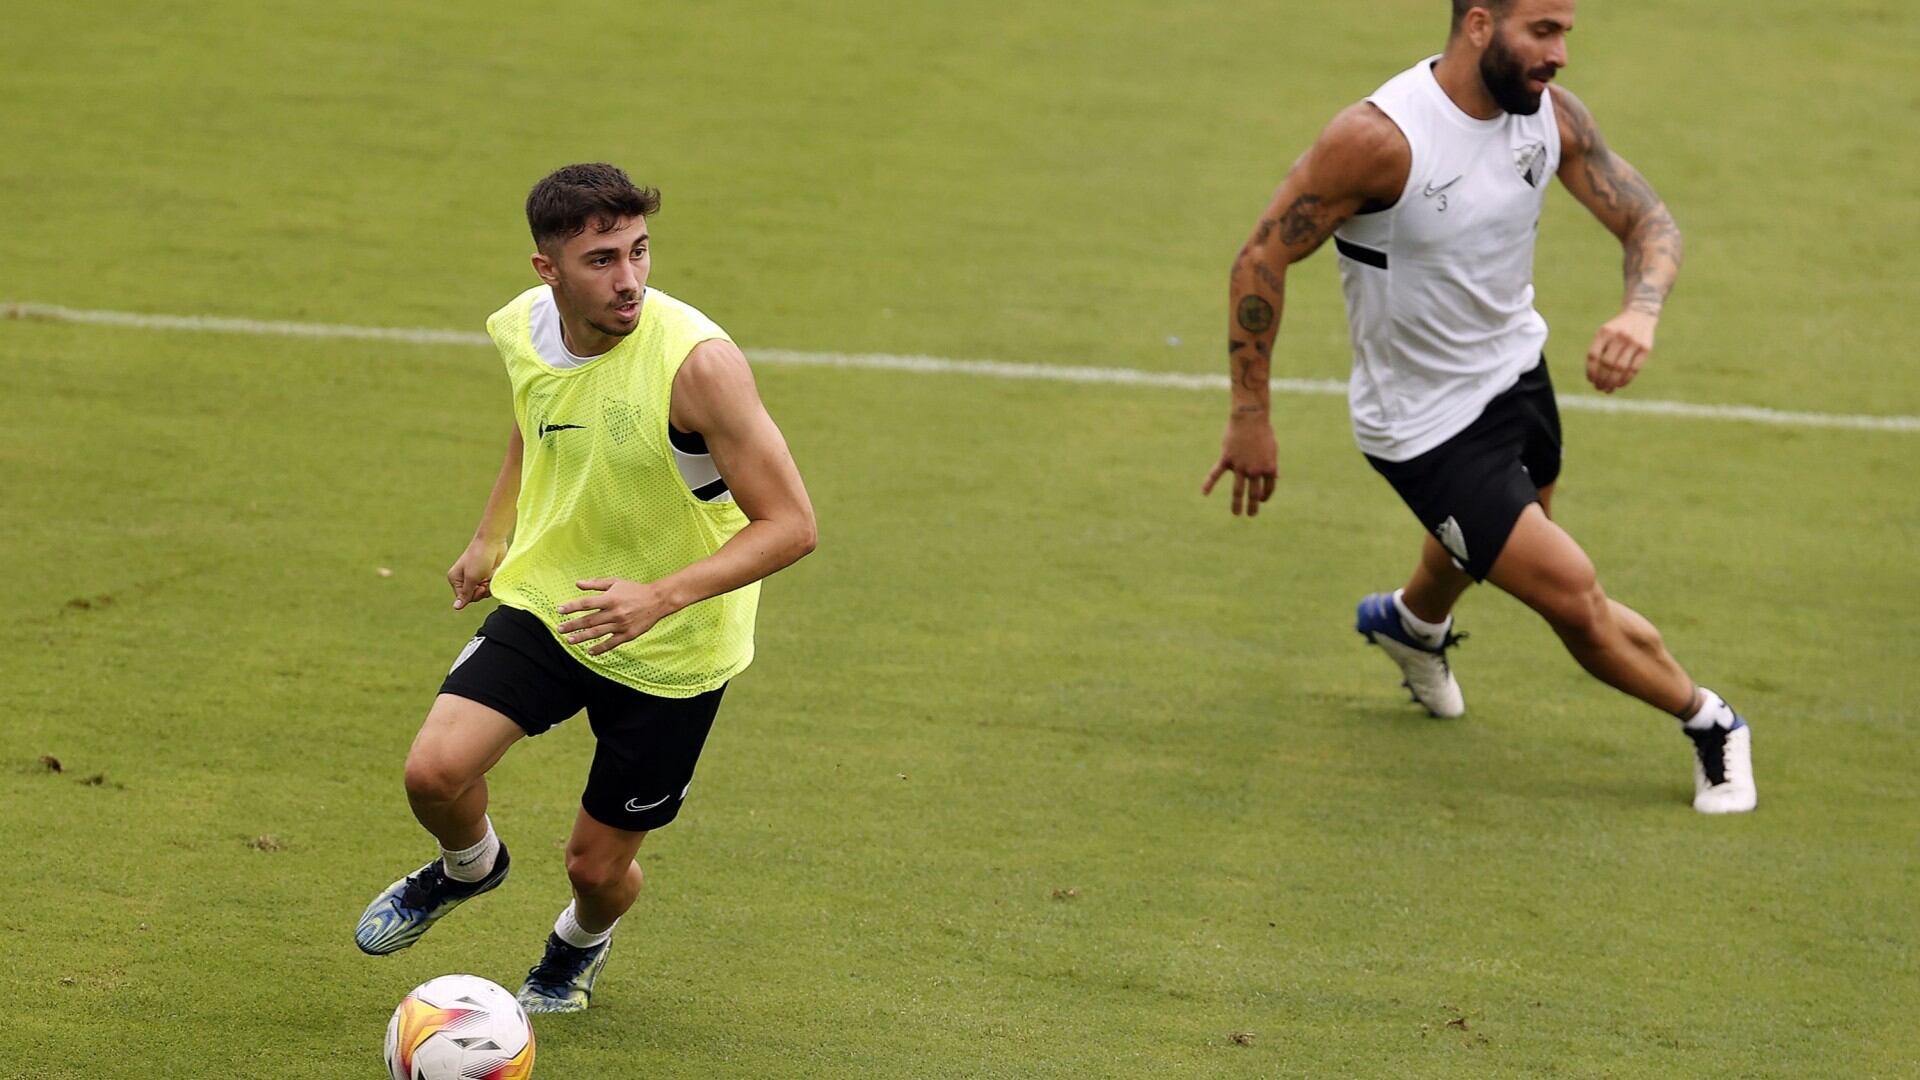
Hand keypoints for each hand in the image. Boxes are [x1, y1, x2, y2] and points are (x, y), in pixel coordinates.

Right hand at [447, 537, 507, 609]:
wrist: (492, 541)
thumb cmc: (479, 558)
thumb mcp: (471, 578)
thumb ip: (465, 594)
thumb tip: (456, 607)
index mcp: (455, 579)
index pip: (464, 598)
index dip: (473, 595)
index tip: (479, 586)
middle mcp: (464, 579)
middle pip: (473, 597)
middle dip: (482, 591)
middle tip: (485, 581)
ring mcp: (476, 577)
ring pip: (483, 592)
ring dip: (488, 586)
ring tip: (489, 575)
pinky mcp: (486, 575)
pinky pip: (490, 586)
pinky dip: (493, 581)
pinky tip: (493, 573)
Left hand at [556, 578, 675, 655]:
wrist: (657, 601)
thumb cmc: (634, 590)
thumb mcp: (616, 582)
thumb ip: (596, 584)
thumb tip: (578, 584)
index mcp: (610, 599)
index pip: (586, 604)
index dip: (571, 607)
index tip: (559, 610)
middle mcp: (614, 613)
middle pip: (588, 620)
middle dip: (572, 625)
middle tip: (560, 629)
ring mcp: (620, 625)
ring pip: (597, 633)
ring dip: (581, 637)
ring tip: (570, 640)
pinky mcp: (628, 634)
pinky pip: (611, 643)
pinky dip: (600, 648)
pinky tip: (590, 651)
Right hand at [1201, 412, 1278, 516]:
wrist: (1250, 417)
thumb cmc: (1263, 432)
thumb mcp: (1273, 449)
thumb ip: (1272, 465)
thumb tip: (1276, 477)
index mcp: (1268, 468)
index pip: (1268, 488)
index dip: (1266, 496)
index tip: (1262, 500)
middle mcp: (1255, 470)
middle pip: (1254, 494)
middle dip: (1253, 506)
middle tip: (1251, 515)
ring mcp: (1240, 466)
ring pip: (1238, 490)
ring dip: (1237, 504)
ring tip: (1236, 514)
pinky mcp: (1227, 459)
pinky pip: (1216, 474)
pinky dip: (1209, 483)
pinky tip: (1204, 493)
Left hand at [1586, 309, 1657, 393]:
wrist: (1640, 315)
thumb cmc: (1617, 329)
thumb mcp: (1604, 334)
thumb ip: (1599, 351)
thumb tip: (1595, 378)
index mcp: (1604, 332)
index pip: (1593, 356)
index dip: (1591, 370)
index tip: (1591, 380)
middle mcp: (1619, 336)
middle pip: (1607, 364)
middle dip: (1602, 379)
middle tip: (1599, 388)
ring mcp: (1634, 341)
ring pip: (1620, 368)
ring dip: (1613, 382)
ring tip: (1608, 389)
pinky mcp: (1645, 348)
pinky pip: (1634, 369)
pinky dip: (1625, 379)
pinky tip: (1619, 384)